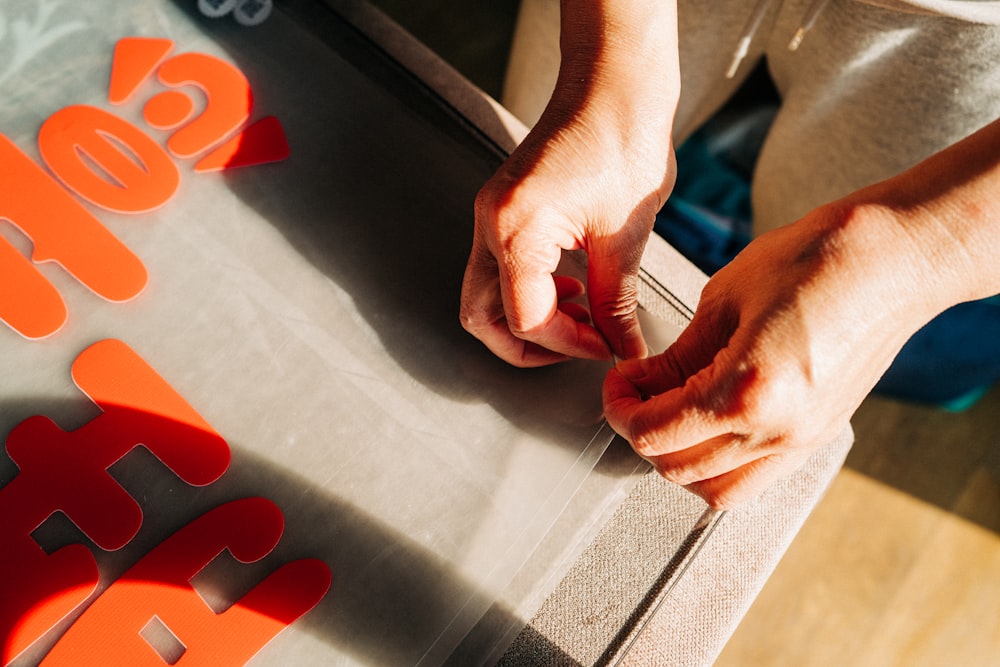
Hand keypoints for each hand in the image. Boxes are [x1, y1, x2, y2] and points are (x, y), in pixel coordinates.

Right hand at [460, 87, 675, 365]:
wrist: (613, 84)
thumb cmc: (621, 139)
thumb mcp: (625, 234)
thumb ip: (616, 301)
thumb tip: (622, 345)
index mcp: (515, 230)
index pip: (526, 319)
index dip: (570, 345)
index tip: (607, 345)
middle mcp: (490, 224)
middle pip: (480, 317)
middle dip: (528, 345)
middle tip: (576, 348)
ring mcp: (490, 215)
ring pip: (485, 295)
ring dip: (528, 317)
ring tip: (579, 313)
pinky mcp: (503, 209)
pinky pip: (499, 267)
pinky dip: (529, 289)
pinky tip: (570, 284)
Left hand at [603, 202, 943, 507]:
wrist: (895, 260)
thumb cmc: (819, 259)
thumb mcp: (725, 297)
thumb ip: (678, 355)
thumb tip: (643, 383)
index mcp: (747, 390)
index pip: (655, 432)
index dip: (620, 409)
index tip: (617, 384)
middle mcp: (777, 429)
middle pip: (677, 468)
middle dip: (641, 432)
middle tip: (633, 395)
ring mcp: (802, 440)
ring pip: (715, 489)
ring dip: (678, 460)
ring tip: (667, 415)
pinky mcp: (817, 436)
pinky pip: (755, 479)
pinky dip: (718, 466)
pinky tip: (707, 428)